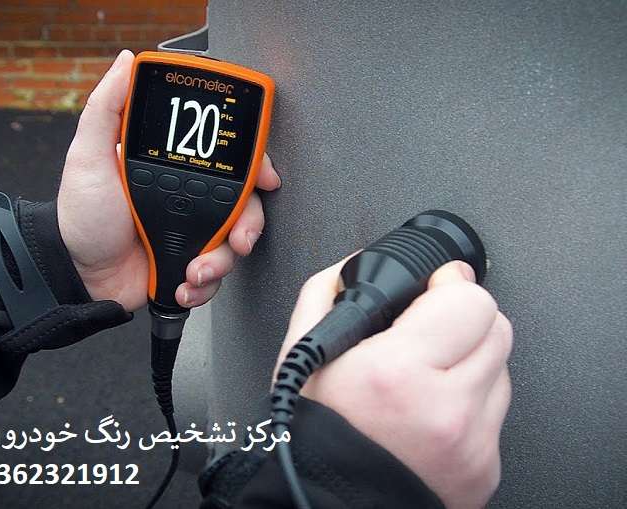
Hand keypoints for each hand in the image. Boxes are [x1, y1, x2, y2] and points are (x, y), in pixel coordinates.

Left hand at [57, 50, 280, 311]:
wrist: (78, 275)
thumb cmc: (81, 216)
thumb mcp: (88, 156)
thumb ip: (107, 109)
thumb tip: (126, 62)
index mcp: (173, 165)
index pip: (225, 155)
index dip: (253, 164)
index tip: (264, 177)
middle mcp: (189, 195)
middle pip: (244, 201)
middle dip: (248, 223)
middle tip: (237, 238)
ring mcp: (192, 229)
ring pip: (235, 240)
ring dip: (222, 259)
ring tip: (195, 270)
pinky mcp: (190, 263)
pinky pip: (218, 273)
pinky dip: (206, 285)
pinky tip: (184, 284)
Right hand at [277, 260, 512, 508]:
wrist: (327, 499)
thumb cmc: (314, 433)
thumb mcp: (303, 353)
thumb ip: (327, 293)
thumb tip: (357, 263)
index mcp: (396, 373)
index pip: (469, 301)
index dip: (451, 284)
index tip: (438, 284)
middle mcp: (444, 409)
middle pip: (497, 327)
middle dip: (464, 316)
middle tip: (432, 328)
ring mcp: (472, 442)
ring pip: (502, 367)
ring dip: (472, 358)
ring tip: (428, 374)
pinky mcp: (486, 466)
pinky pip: (497, 411)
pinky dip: (472, 400)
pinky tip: (434, 408)